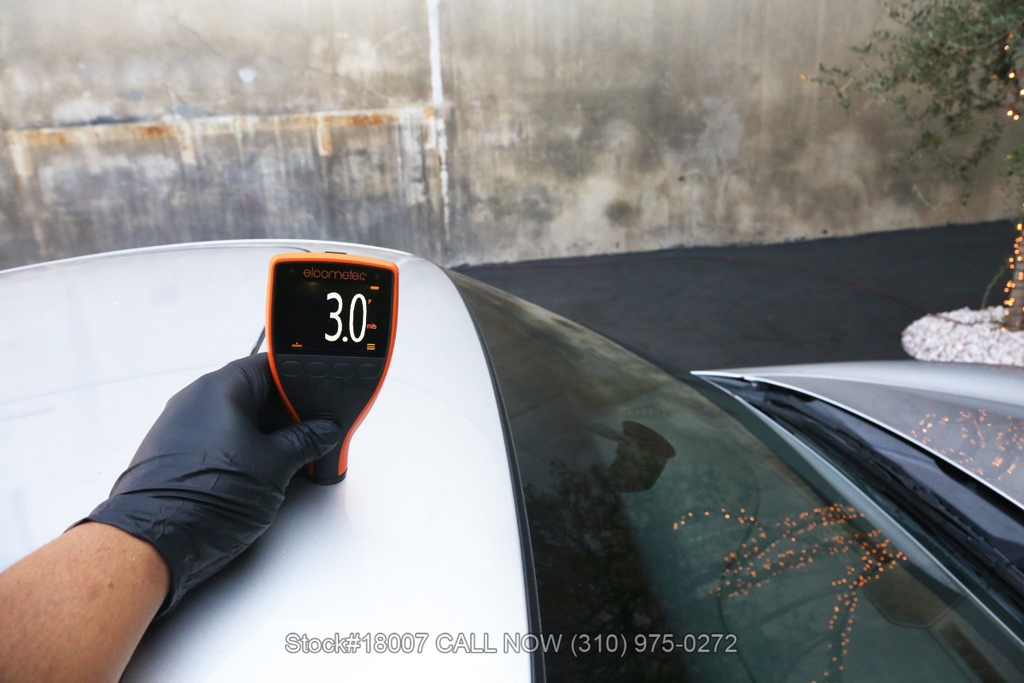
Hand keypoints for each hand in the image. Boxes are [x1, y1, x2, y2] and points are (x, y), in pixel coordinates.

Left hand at [83, 353, 340, 614]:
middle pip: (255, 394)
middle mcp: (196, 400)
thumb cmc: (207, 497)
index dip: (302, 381)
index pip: (270, 366)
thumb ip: (306, 441)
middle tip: (316, 436)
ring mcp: (182, 428)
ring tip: (294, 461)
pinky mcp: (176, 455)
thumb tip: (323, 430)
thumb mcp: (276, 465)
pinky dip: (245, 453)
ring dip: (268, 437)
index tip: (324, 399)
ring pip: (238, 421)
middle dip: (288, 415)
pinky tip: (263, 476)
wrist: (155, 541)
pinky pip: (220, 442)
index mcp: (220, 387)